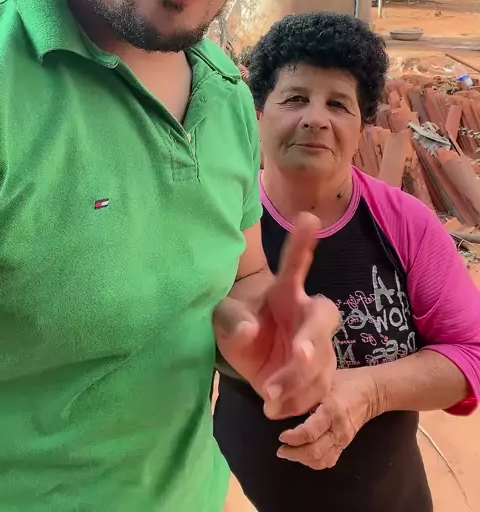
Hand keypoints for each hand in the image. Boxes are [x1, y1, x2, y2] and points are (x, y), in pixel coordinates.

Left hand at [213, 214, 339, 419]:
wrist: (251, 353)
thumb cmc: (240, 322)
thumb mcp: (226, 319)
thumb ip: (234, 321)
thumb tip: (250, 331)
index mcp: (286, 291)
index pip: (295, 264)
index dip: (303, 244)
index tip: (308, 219)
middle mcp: (307, 314)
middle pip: (323, 319)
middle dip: (314, 338)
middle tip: (299, 355)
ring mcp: (318, 346)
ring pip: (321, 363)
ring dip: (298, 382)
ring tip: (270, 396)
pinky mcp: (319, 376)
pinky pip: (318, 392)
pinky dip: (297, 403)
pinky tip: (274, 409)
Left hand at [277, 367, 379, 468]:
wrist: (371, 391)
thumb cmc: (345, 382)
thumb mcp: (324, 380)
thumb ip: (305, 390)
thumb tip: (281, 399)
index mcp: (331, 411)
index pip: (310, 433)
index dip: (293, 438)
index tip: (281, 436)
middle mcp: (338, 429)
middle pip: (315, 451)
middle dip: (294, 454)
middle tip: (280, 449)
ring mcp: (343, 439)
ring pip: (322, 460)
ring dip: (303, 460)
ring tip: (288, 453)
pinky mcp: (345, 445)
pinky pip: (330, 461)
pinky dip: (314, 462)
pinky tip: (303, 456)